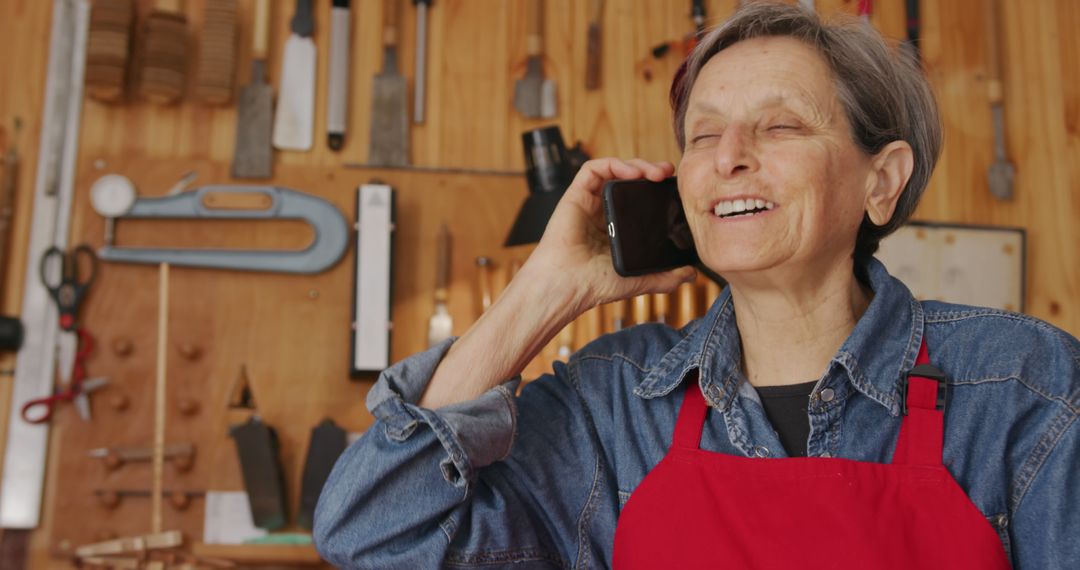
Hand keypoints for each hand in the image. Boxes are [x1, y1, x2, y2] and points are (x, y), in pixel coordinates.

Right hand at [520, 158, 697, 314]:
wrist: (570, 285)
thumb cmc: (596, 285)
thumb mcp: (640, 280)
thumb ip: (666, 277)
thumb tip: (691, 274)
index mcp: (615, 228)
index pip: (638, 200)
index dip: (656, 190)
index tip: (675, 189)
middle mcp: (602, 212)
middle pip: (628, 181)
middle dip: (650, 171)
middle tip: (668, 174)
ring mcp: (589, 202)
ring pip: (613, 170)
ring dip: (637, 164)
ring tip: (655, 172)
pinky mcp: (575, 194)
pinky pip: (593, 168)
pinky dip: (614, 164)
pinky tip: (631, 172)